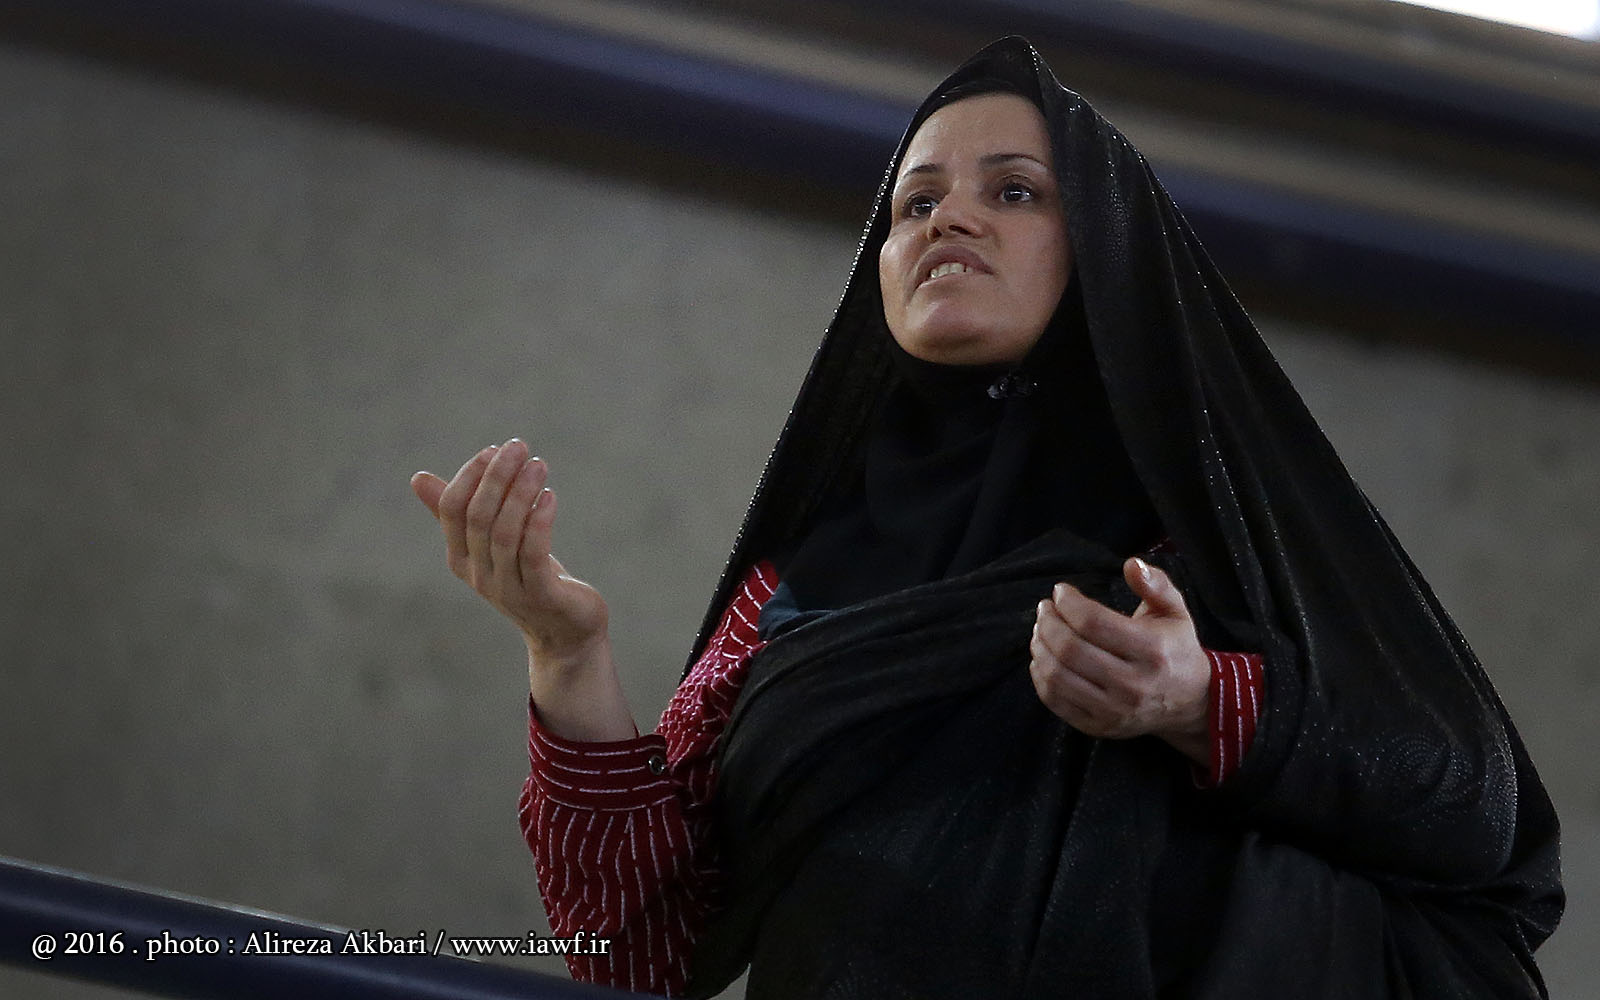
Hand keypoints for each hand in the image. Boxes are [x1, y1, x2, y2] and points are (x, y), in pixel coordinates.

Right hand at [410, 439, 607, 670]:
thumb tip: (417, 478)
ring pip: (505, 532)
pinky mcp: (540, 595)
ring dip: (522, 492)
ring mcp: (508, 588)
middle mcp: (479, 574)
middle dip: (497, 476)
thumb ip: (461, 514)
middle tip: (519, 447)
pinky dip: (539, 521)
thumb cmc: (530, 578)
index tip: (494, 450)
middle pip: (479, 517)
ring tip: (538, 464)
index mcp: (461, 558)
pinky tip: (550, 497)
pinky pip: (533, 553)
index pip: (453, 510)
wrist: (565, 632)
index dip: (470, 476)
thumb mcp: (494, 544)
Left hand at [1028, 556, 1209, 762]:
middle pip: (1070, 649)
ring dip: (1039, 647)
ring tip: (1040, 630)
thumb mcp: (1176, 611)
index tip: (1061, 591)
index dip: (1068, 602)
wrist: (1191, 702)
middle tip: (1044, 608)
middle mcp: (1133, 685)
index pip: (1093, 622)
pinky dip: (1040, 675)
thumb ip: (1156, 584)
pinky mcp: (1100, 727)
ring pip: (1058, 676)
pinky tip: (1042, 657)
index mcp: (1152, 651)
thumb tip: (1131, 564)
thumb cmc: (1176, 648)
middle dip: (1048, 622)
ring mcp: (1115, 711)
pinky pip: (1055, 700)